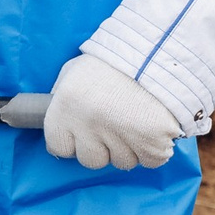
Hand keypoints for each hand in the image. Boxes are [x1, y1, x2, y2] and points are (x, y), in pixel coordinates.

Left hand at [42, 54, 182, 170]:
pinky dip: (153, 149)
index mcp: (66, 108)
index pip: (59, 147)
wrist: (156, 52)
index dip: (72, 142)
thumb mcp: (74, 71)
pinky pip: (150, 160)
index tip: (82, 134)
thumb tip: (58, 123)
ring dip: (128, 148)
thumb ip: (61, 98)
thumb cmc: (112, 62)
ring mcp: (121, 137)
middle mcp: (89, 125)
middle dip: (101, 148)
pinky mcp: (153, 144)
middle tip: (113, 124)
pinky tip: (152, 127)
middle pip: (91, 160)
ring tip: (135, 119)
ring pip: (122, 162)